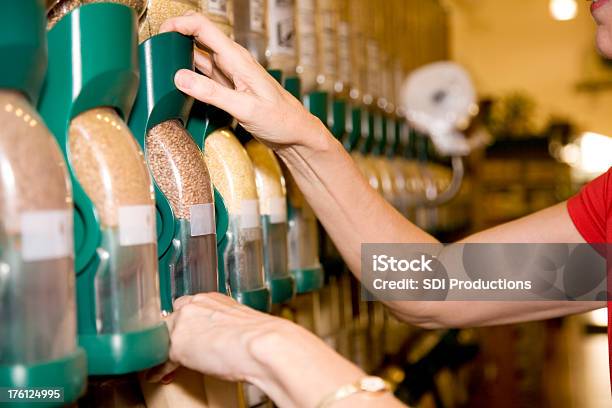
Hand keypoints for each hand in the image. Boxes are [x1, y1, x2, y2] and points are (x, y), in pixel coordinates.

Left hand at [146, 293, 297, 383]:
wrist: (261, 345)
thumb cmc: (261, 337)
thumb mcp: (241, 322)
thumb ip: (225, 324)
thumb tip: (223, 337)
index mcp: (212, 298)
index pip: (188, 308)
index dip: (188, 325)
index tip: (190, 335)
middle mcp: (195, 305)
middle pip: (171, 319)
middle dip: (173, 333)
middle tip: (179, 350)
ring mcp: (183, 322)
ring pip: (164, 337)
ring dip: (167, 350)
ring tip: (168, 365)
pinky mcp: (177, 344)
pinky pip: (161, 359)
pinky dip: (160, 369)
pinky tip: (160, 375)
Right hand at [159, 12, 327, 150]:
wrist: (296, 134)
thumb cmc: (280, 120)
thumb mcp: (245, 108)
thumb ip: (213, 93)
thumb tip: (180, 77)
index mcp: (238, 59)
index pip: (204, 27)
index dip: (180, 24)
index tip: (160, 34)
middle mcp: (233, 62)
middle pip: (198, 39)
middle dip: (175, 39)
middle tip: (154, 53)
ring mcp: (230, 75)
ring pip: (199, 58)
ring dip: (180, 58)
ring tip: (160, 68)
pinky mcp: (228, 89)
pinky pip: (204, 76)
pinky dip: (190, 76)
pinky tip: (179, 85)